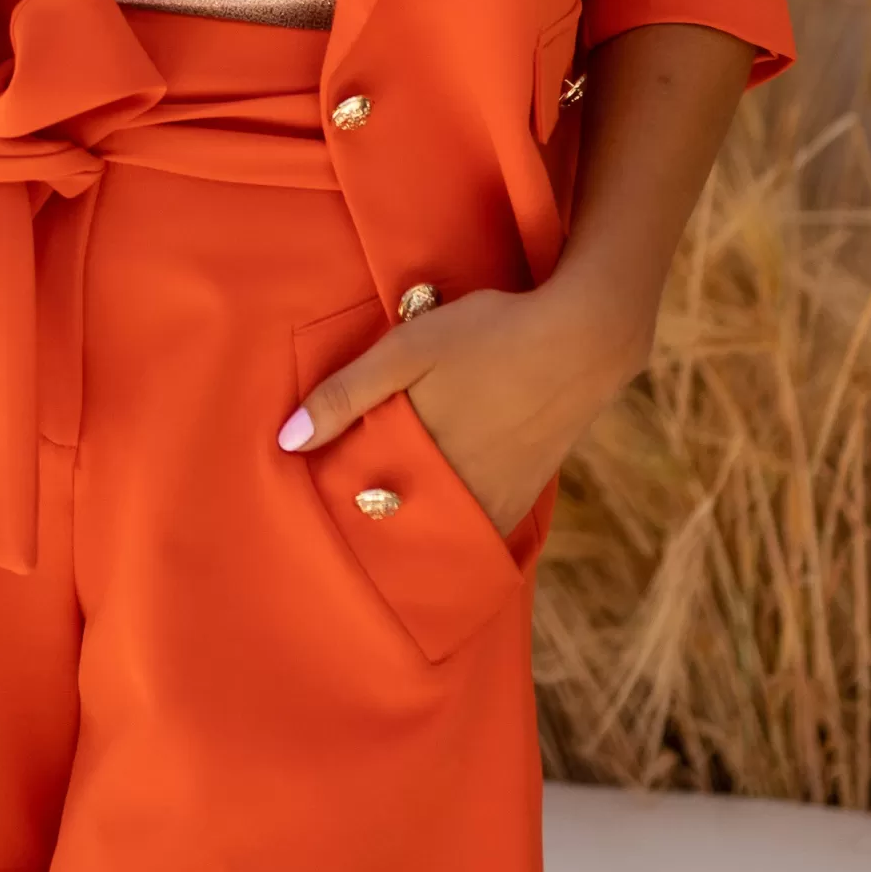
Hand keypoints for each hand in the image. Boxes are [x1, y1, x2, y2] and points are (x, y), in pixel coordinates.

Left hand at [276, 271, 655, 539]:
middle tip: (354, 496)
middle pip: (396, 530)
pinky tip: (439, 499)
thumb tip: (288, 441)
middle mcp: (457, 498)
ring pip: (437, 534)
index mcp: (420, 465)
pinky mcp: (521, 499)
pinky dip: (451, 524)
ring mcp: (494, 504)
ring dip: (412, 524)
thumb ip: (346, 394)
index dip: (335, 499)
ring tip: (393, 500)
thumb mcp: (407, 349)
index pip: (358, 509)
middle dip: (370, 520)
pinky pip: (474, 528)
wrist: (582, 340)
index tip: (318, 489)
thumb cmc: (488, 337)